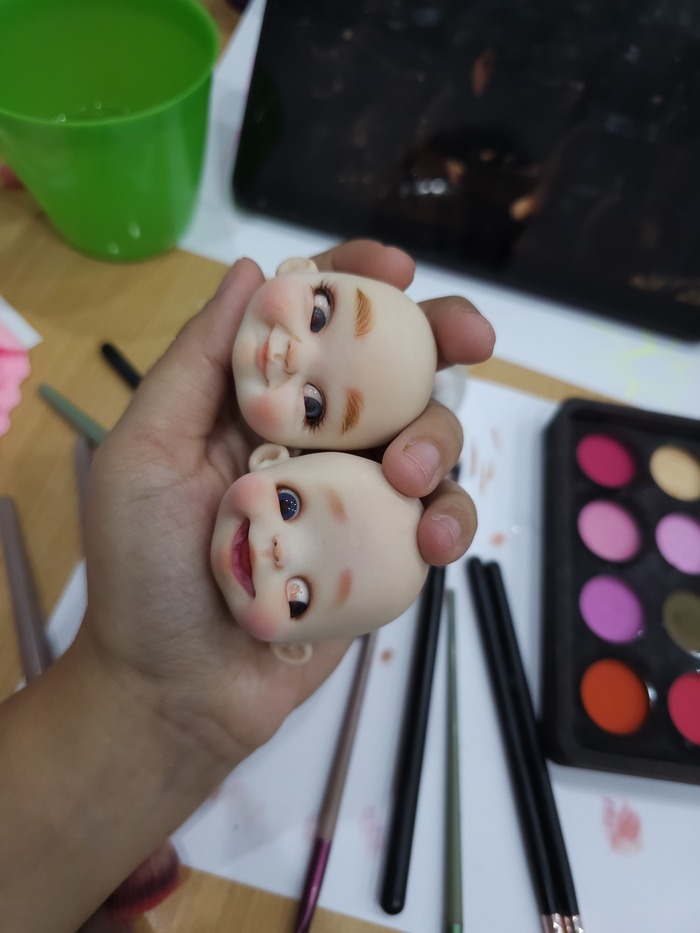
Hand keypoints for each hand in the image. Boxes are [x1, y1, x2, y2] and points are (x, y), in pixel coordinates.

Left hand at [84, 241, 493, 773]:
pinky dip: (452, 518)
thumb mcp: (148, 452)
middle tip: (472, 337)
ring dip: (439, 437)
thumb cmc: (145, 570)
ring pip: (430, 437)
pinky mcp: (385, 554)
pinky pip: (439, 519)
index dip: (358, 281)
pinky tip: (433, 539)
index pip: (316, 321)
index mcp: (258, 402)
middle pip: (394, 366)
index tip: (395, 269)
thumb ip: (200, 363)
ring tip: (406, 475)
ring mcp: (356, 496)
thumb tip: (255, 272)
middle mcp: (315, 438)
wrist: (176, 689)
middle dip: (441, 337)